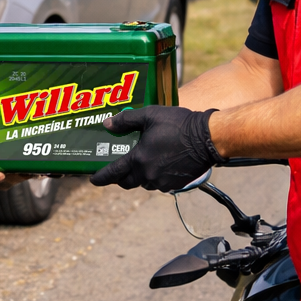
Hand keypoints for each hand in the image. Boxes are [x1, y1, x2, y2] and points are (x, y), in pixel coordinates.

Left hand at [89, 107, 221, 190]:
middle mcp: (148, 175)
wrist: (208, 139)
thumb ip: (126, 120)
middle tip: (118, 169)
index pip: (113, 173)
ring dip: (140, 175)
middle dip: (120, 177)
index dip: (101, 177)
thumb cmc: (179, 124)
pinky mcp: (176, 184)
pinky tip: (160, 163)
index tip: (93, 180)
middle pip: (127, 182)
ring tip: (142, 161)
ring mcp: (163, 182)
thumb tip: (107, 124)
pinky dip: (155, 176)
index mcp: (139, 159)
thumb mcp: (150, 116)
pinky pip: (159, 183)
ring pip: (144, 183)